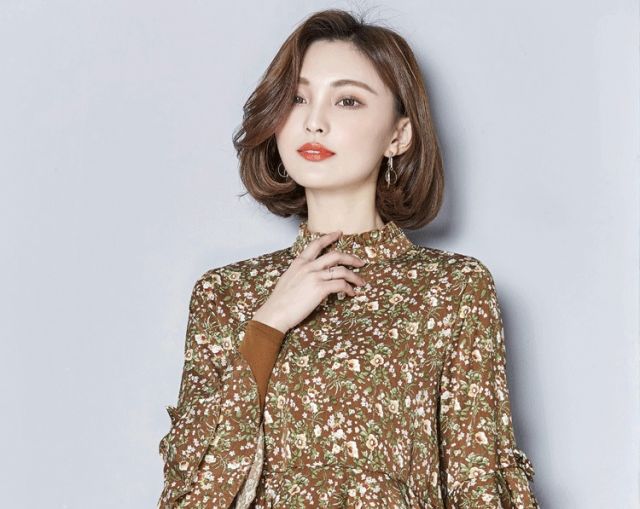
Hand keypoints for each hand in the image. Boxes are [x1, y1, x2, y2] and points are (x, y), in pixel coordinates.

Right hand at [252, 230, 366, 332]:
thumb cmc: (280, 301)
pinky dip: (349, 289)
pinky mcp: (320, 288)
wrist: (275, 313)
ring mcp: (315, 276)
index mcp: (299, 262)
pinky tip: (351, 293)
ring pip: (342, 271)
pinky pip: (341, 285)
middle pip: (335, 255)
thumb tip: (309, 275)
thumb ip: (300, 273)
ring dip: (355, 276)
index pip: (316, 244)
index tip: (339, 233)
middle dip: (351, 258)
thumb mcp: (288, 279)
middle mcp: (308, 266)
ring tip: (361, 282)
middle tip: (360, 262)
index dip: (329, 237)